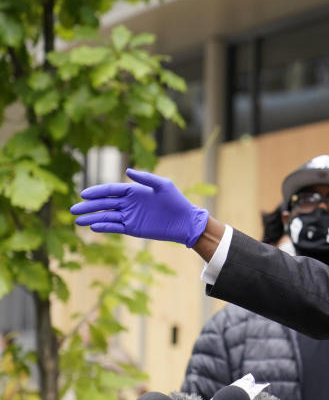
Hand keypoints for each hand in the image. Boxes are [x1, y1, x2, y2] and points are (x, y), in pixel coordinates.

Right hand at [71, 168, 208, 246]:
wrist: (185, 221)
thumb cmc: (176, 201)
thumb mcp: (163, 185)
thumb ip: (145, 178)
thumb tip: (127, 170)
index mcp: (133, 191)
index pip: (110, 190)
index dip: (96, 192)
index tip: (83, 194)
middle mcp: (128, 203)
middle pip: (104, 204)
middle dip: (88, 206)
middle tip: (73, 210)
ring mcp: (129, 216)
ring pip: (106, 216)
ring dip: (92, 218)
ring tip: (77, 221)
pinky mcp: (133, 229)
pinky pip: (115, 227)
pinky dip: (104, 227)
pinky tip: (93, 227)